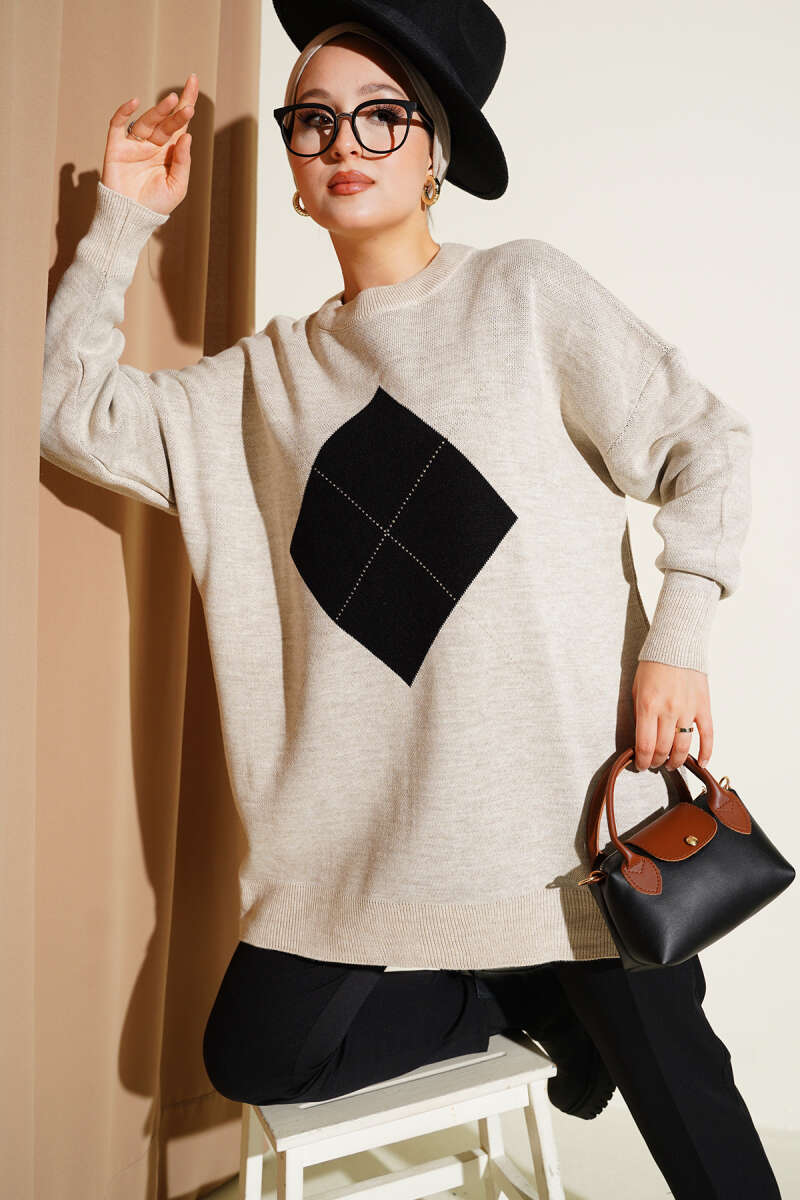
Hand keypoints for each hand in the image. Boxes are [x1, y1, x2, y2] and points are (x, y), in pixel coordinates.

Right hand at [100, 73, 198, 215]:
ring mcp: (134, 144)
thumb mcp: (177, 186)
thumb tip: (187, 136)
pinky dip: (124, 112)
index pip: (180, 123)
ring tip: (171, 101)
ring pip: (147, 121)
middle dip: (176, 110)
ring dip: (159, 110)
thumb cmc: (155, 205)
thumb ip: (183, 162)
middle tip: (186, 104)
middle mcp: (152, 144)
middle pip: (166, 121)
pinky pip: (118, 125)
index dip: (187, 102)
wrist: (131, 218)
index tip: (194, 81)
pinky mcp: (116, 147)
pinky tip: (135, 102)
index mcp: (169, 152)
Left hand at [631, 660, 711, 771]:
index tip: (641, 765)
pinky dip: (705, 752)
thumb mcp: (636, 689)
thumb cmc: (653, 665)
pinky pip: (707, 735)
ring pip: (683, 747)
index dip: (643, 761)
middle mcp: (668, 711)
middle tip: (655, 764)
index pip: (646, 745)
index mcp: (648, 706)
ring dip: (676, 761)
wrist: (677, 645)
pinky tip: (700, 762)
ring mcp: (688, 710)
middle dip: (657, 761)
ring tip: (671, 764)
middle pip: (663, 749)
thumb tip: (642, 738)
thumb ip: (639, 714)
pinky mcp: (703, 707)